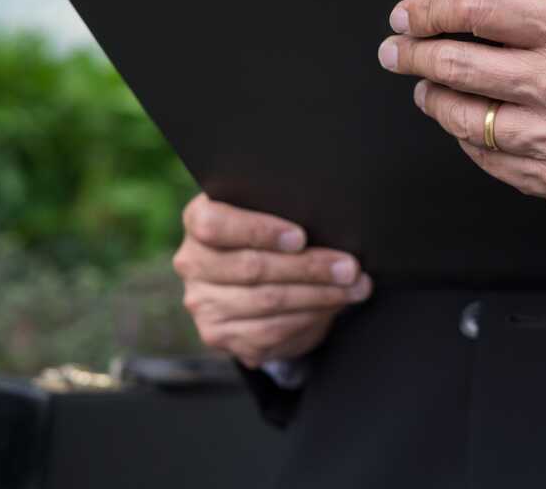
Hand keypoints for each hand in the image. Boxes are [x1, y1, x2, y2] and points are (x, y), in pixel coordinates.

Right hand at [173, 194, 372, 367]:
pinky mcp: (218, 335)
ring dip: (319, 296)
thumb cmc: (271, 234)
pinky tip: (331, 307)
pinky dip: (308, 318)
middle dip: (309, 268)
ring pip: (266, 302)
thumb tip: (333, 225)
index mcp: (198, 220)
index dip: (259, 230)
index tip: (301, 237)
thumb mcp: (272, 213)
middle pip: (251, 267)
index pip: (214, 225)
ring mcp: (201, 303)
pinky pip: (269, 331)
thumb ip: (286, 211)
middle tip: (349, 267)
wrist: (255, 278)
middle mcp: (192, 262)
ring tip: (353, 288)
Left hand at [377, 0, 545, 207]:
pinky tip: (467, 121)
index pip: (477, 8)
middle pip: (457, 67)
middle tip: (396, 50)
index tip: (407, 14)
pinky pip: (485, 159)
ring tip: (428, 85)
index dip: (429, 8)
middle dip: (412, 55)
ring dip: (433, 98)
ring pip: (463, 119)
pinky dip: (466, 138)